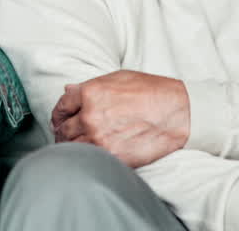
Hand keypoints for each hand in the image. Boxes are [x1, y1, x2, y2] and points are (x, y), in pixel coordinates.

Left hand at [52, 70, 189, 167]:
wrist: (179, 113)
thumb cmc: (152, 91)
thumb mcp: (118, 78)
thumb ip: (90, 86)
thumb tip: (68, 91)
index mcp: (90, 93)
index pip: (61, 106)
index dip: (58, 114)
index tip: (59, 120)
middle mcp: (90, 115)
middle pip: (64, 129)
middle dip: (63, 132)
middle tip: (64, 136)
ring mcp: (100, 138)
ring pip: (73, 147)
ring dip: (72, 148)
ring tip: (75, 148)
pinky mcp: (113, 157)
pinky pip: (90, 160)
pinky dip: (87, 159)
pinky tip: (91, 157)